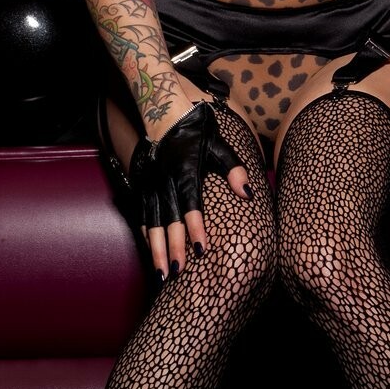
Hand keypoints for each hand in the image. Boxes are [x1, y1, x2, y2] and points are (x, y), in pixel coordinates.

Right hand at [129, 102, 251, 279]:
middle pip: (168, 219)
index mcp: (186, 170)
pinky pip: (143, 215)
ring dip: (155, 249)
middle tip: (178, 273)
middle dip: (172, 247)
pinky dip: (147, 235)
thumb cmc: (198, 132)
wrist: (164, 114)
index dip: (196, 226)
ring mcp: (150, 183)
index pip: (191, 202)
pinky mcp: (141, 185)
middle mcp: (165, 179)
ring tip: (162, 274)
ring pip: (152, 222)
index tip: (202, 249)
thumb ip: (234, 169)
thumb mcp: (219, 145)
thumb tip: (248, 193)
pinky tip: (151, 252)